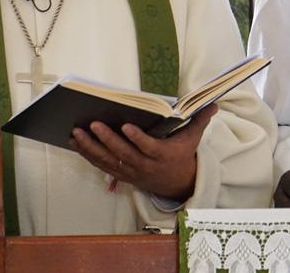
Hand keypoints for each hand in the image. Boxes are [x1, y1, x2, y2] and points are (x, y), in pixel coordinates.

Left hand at [70, 103, 217, 200]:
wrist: (177, 184)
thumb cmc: (182, 155)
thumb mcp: (193, 138)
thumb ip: (199, 120)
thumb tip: (213, 104)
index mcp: (162, 155)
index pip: (148, 147)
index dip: (137, 138)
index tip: (127, 125)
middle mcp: (144, 165)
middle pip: (123, 153)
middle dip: (107, 139)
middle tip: (93, 124)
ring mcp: (131, 172)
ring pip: (108, 161)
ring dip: (91, 147)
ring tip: (77, 132)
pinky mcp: (122, 174)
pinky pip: (102, 165)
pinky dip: (88, 155)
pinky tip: (76, 142)